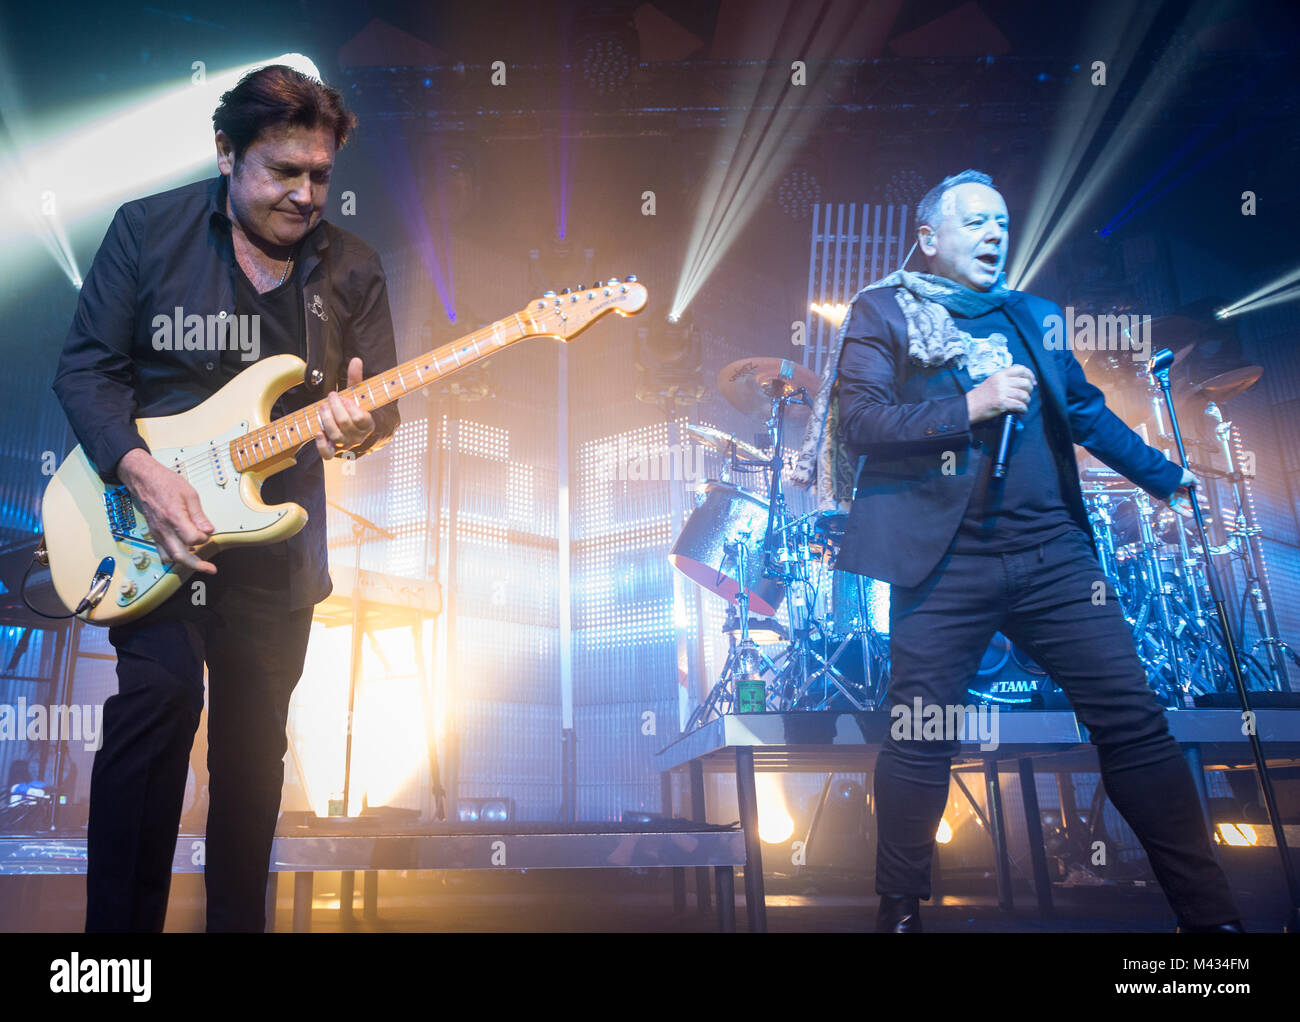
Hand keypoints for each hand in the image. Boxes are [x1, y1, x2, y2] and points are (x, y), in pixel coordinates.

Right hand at [116, 448, 216, 574]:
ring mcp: (157, 533)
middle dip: (197, 565)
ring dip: (185, 562)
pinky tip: (186, 551)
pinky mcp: (154, 534)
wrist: (144, 479)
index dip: (204, 538)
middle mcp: (163, 528)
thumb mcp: (189, 494)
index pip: (192, 539)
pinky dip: (175, 555)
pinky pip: (163, 551)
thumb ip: (199, 515)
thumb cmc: (165, 483)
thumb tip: (209, 530)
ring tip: (199, 561)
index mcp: (173, 517)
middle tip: (210, 569)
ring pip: (170, 556)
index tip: (208, 532)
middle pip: (179, 555)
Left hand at [315, 357, 374, 459]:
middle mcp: (357, 436)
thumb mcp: (356, 393)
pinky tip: (318, 432)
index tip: (343, 396)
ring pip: (336, 436)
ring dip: (327, 420)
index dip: (350, 406)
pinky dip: (321, 445)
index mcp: (367, 424)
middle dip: (336, 408)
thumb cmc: (354, 408)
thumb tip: (356, 359)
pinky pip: (328, 454)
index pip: (361, 418)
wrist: (352, 428)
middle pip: (345, 423)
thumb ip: (356, 378)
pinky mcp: (333, 451)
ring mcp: (345, 445)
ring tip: (323, 408)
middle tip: (331, 398)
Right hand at [966, 365, 1035, 423]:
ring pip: (1024, 395)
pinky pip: (1019, 405)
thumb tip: (1022, 381)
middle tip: (1027, 395)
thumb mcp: (992, 381)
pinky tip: (1021, 410)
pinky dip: (1023, 409)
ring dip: (1027, 401)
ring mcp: (1002, 392)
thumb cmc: (981, 396)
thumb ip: (1005, 379)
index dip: (1030, 375)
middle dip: (1030, 390)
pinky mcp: (1002, 403)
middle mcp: (1002, 382)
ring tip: (1023, 404)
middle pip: (1025, 383)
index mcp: (1000, 375)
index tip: (1032, 382)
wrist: (969, 406)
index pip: (1021, 369)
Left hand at [1167, 467, 1198, 518]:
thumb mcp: (1189, 476)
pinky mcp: (1168, 502)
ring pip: (1182, 502)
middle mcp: (1174, 488)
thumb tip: (1198, 483)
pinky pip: (1176, 508)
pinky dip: (1183, 512)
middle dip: (1195, 498)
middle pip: (1186, 495)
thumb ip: (1194, 481)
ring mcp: (1171, 496)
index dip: (1195, 489)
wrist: (1165, 479)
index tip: (1201, 490)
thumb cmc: (1177, 476)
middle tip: (1204, 500)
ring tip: (1200, 507)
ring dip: (1191, 506)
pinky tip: (1191, 515)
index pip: (1187, 486)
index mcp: (1178, 481)